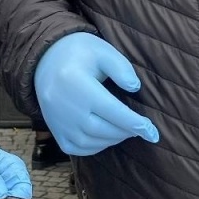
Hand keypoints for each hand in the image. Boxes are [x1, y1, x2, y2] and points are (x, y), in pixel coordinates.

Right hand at [33, 33, 158, 155]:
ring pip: (90, 142)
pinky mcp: (54, 130)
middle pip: (103, 129)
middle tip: (141, 128)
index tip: (153, 133)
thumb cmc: (78, 52)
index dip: (136, 124)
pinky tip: (106, 138)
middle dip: (127, 132)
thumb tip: (135, 88)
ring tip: (126, 131)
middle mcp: (65, 108)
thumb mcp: (102, 50)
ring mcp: (57, 122)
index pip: (113, 111)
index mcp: (78, 86)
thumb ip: (121, 68)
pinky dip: (94, 148)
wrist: (44, 59)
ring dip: (113, 140)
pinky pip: (75, 148)